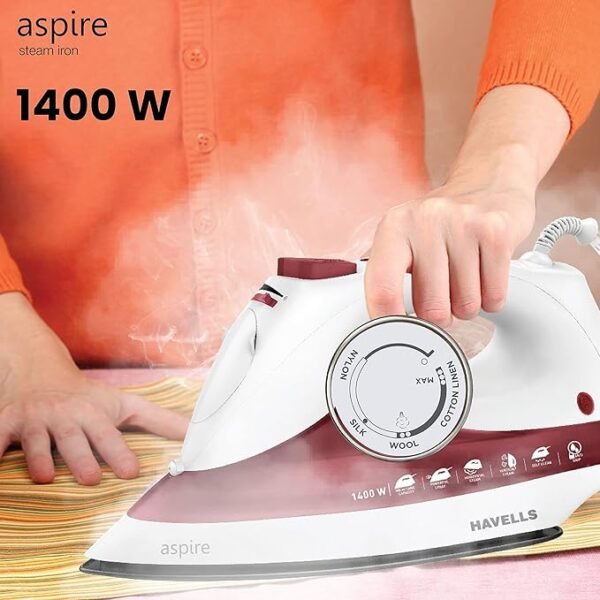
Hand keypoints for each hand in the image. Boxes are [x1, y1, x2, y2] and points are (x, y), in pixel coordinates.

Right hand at [0, 292, 188, 484]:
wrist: (44, 376)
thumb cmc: (90, 398)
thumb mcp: (126, 405)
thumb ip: (160, 421)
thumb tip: (195, 434)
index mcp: (94, 414)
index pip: (109, 435)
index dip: (120, 453)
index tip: (131, 471)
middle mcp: (65, 416)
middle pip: (74, 440)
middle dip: (82, 458)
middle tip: (92, 478)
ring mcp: (35, 420)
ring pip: (36, 441)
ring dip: (39, 459)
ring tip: (46, 478)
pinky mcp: (7, 423)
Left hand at [365, 85, 569, 324]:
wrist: (489, 178)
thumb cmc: (441, 221)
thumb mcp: (403, 238)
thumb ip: (390, 277)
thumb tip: (387, 327)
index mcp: (394, 226)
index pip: (382, 288)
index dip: (389, 322)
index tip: (397, 336)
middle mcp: (425, 221)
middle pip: (431, 308)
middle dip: (440, 316)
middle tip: (443, 295)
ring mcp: (463, 224)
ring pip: (466, 306)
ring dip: (467, 305)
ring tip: (465, 277)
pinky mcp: (497, 232)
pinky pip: (494, 296)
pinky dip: (491, 298)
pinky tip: (484, 274)